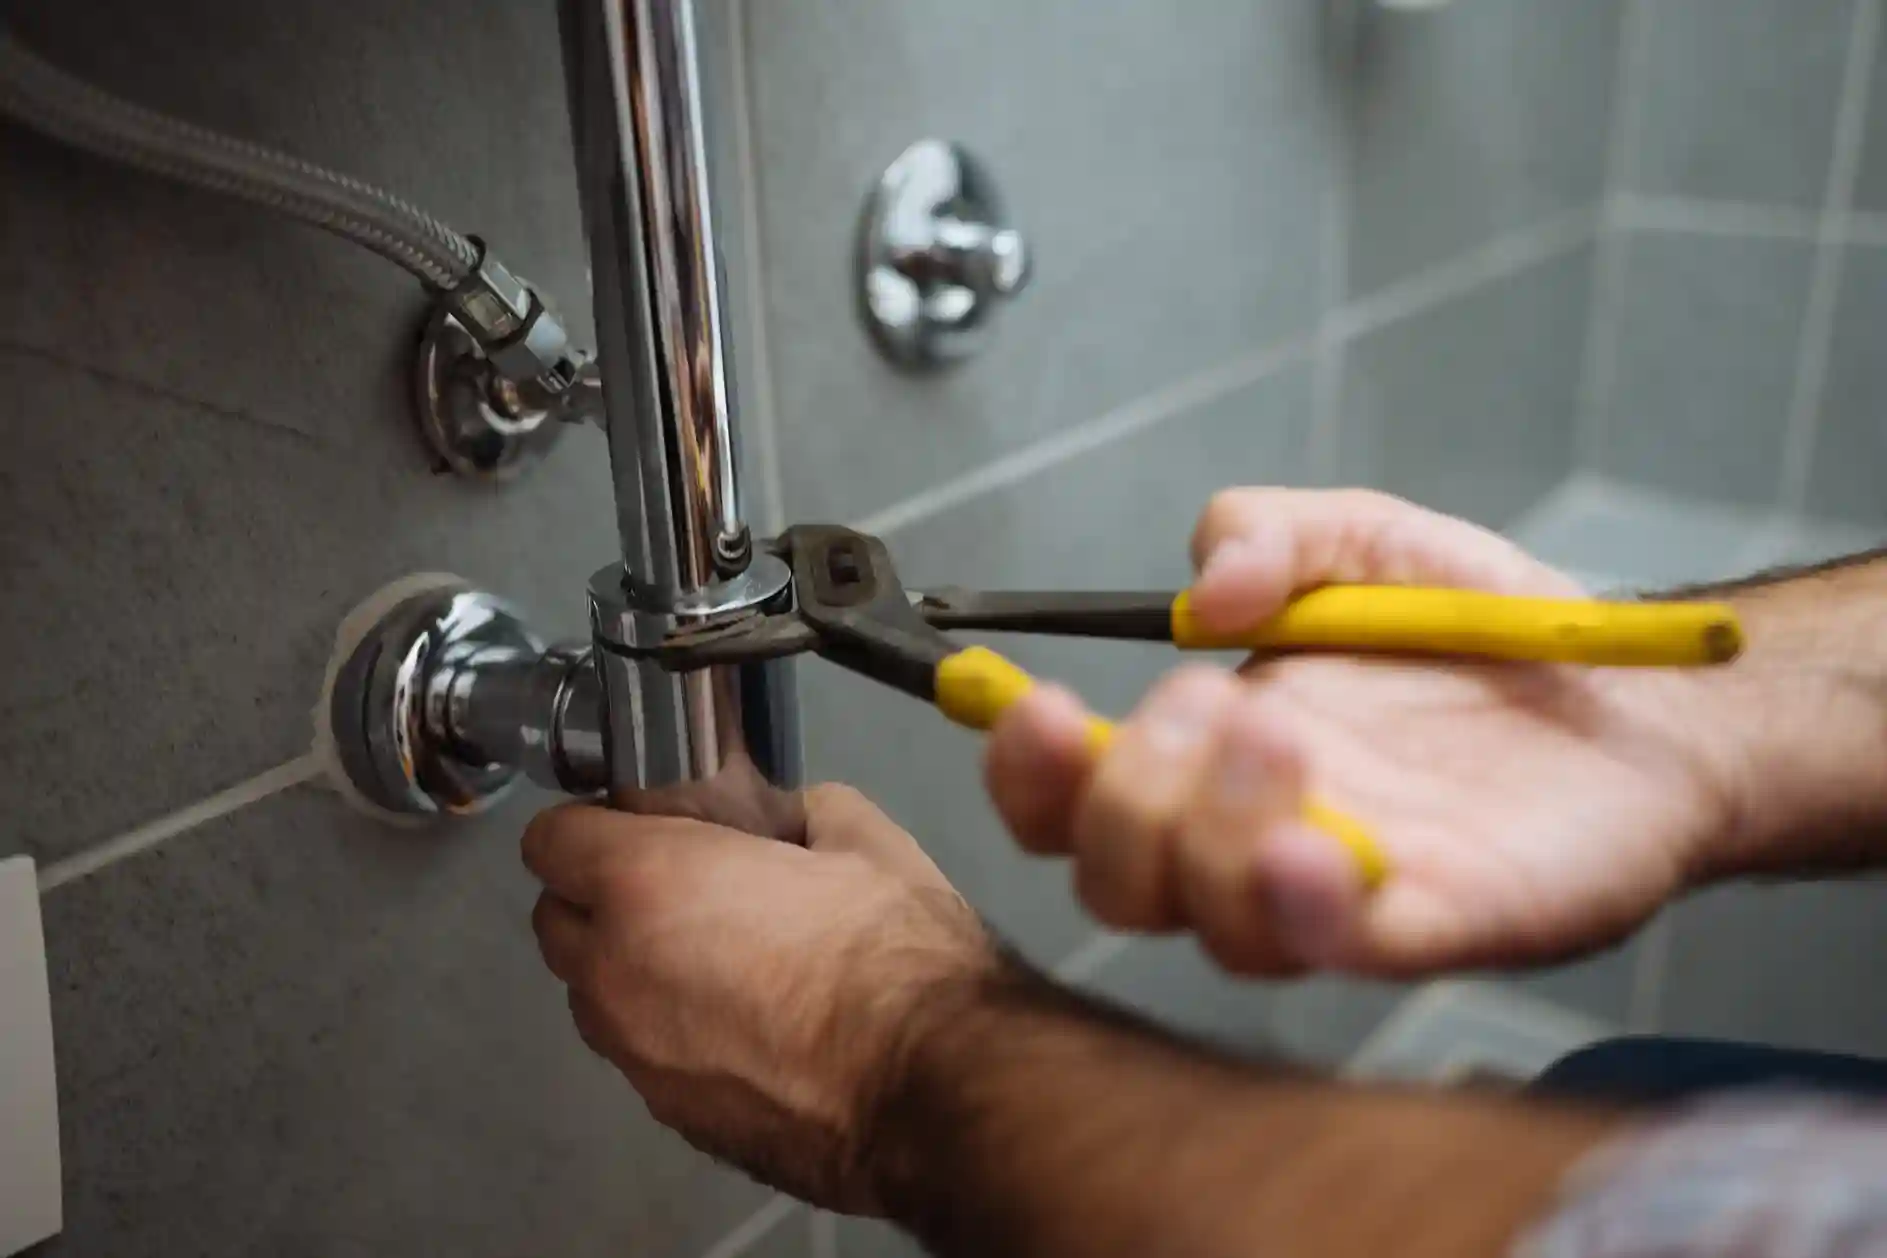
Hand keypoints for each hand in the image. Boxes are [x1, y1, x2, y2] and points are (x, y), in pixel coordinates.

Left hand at [521, 785, 997, 1212]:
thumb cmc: (895, 952)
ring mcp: (637, 1058)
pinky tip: (750, 1029)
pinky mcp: (674, 1120)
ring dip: (630, 971)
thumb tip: (786, 818)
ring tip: (719, 963)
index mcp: (646, 885)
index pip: (550, 839)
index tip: (646, 825)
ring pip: (594, 998)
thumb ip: (797, 810)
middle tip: (681, 887)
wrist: (935, 1089)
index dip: (594, 824)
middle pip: (556, 923)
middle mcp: (615, 974)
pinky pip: (644, 1058)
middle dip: (600, 898)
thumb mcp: (861, 837)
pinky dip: (673, 1034)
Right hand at [985, 489, 1740, 978]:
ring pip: (1218, 932)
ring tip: (1277, 740)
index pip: (1075, 805)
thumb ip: (1270, 534)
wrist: (1648, 692)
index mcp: (1216, 757)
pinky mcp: (1444, 926)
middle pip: (1120, 882)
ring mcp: (1347, 892)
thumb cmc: (1491, 631)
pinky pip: (1346, 952)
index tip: (1032, 703)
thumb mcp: (1365, 540)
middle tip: (1209, 702)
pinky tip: (1319, 848)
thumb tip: (1200, 593)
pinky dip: (1305, 911)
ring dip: (1210, 842)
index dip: (1028, 773)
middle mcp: (1259, 841)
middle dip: (1126, 796)